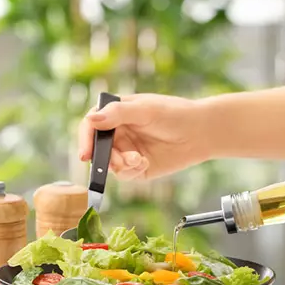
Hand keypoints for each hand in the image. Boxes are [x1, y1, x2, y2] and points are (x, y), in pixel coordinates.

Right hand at [76, 93, 208, 180]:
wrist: (199, 133)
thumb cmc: (174, 114)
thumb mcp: (145, 110)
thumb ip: (118, 114)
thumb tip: (90, 119)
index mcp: (115, 114)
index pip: (91, 126)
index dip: (85, 140)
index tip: (85, 154)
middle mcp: (118, 132)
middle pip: (97, 149)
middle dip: (104, 158)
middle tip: (119, 161)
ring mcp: (126, 150)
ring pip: (110, 165)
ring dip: (120, 165)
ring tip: (138, 160)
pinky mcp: (137, 167)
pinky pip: (124, 174)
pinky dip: (131, 171)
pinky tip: (144, 162)